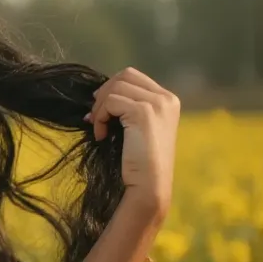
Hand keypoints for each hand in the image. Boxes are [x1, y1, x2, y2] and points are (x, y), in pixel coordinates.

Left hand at [85, 66, 178, 215]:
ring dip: (100, 107)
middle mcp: (166, 98)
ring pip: (116, 86)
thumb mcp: (135, 130)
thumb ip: (127, 109)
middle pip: (125, 76)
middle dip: (104, 94)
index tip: (99, 112)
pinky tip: (101, 135)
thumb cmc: (138, 163)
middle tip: (94, 117)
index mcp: (168, 100)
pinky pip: (111, 101)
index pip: (133, 77)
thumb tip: (97, 96)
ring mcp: (157, 104)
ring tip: (99, 128)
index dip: (111, 90)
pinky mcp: (144, 112)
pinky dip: (100, 117)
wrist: (148, 186)